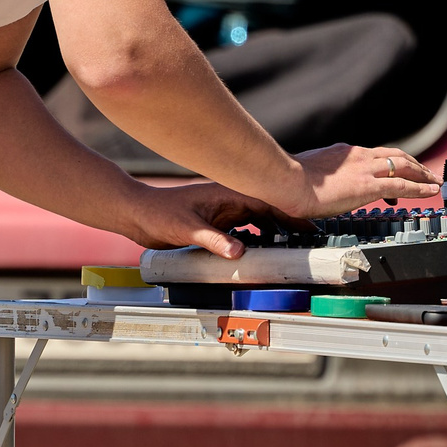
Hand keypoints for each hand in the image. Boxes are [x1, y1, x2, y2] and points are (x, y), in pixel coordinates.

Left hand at [119, 181, 292, 258]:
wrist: (137, 214)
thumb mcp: (186, 230)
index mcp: (227, 193)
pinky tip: (261, 248)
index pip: (267, 201)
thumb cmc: (157, 215)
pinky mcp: (217, 220)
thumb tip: (239, 252)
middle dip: (288, 221)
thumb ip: (213, 240)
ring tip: (290, 244)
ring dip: (274, 229)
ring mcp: (224, 209)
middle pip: (268, 208)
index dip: (290, 213)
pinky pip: (245, 226)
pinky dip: (257, 236)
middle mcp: (229, 198)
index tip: (308, 226)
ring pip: (258, 217)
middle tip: (307, 238)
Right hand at [286, 144, 437, 217]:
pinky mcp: (369, 185)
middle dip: (414, 163)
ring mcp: (365, 169)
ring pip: (404, 166)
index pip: (374, 156)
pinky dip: (420, 187)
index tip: (396, 173)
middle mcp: (358, 156)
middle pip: (395, 155)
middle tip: (426, 173)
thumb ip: (318, 178)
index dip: (389, 163)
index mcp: (344, 153)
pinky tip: (431, 190)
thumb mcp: (307, 173)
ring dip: (423, 174)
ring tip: (435, 181)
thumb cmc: (289, 181)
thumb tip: (313, 190)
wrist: (288, 180)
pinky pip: (403, 185)